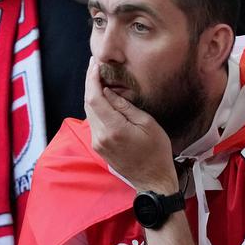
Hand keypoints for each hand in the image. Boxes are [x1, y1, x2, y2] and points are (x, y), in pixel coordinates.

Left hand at [83, 59, 178, 193]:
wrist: (152, 180)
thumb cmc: (157, 152)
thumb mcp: (148, 124)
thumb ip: (125, 107)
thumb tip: (109, 92)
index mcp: (114, 129)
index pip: (94, 98)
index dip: (92, 79)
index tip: (94, 64)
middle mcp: (100, 136)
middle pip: (88, 103)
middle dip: (90, 83)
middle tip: (95, 66)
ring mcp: (97, 142)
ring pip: (88, 112)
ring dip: (92, 94)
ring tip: (99, 79)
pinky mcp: (98, 146)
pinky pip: (93, 122)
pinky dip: (95, 107)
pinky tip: (102, 99)